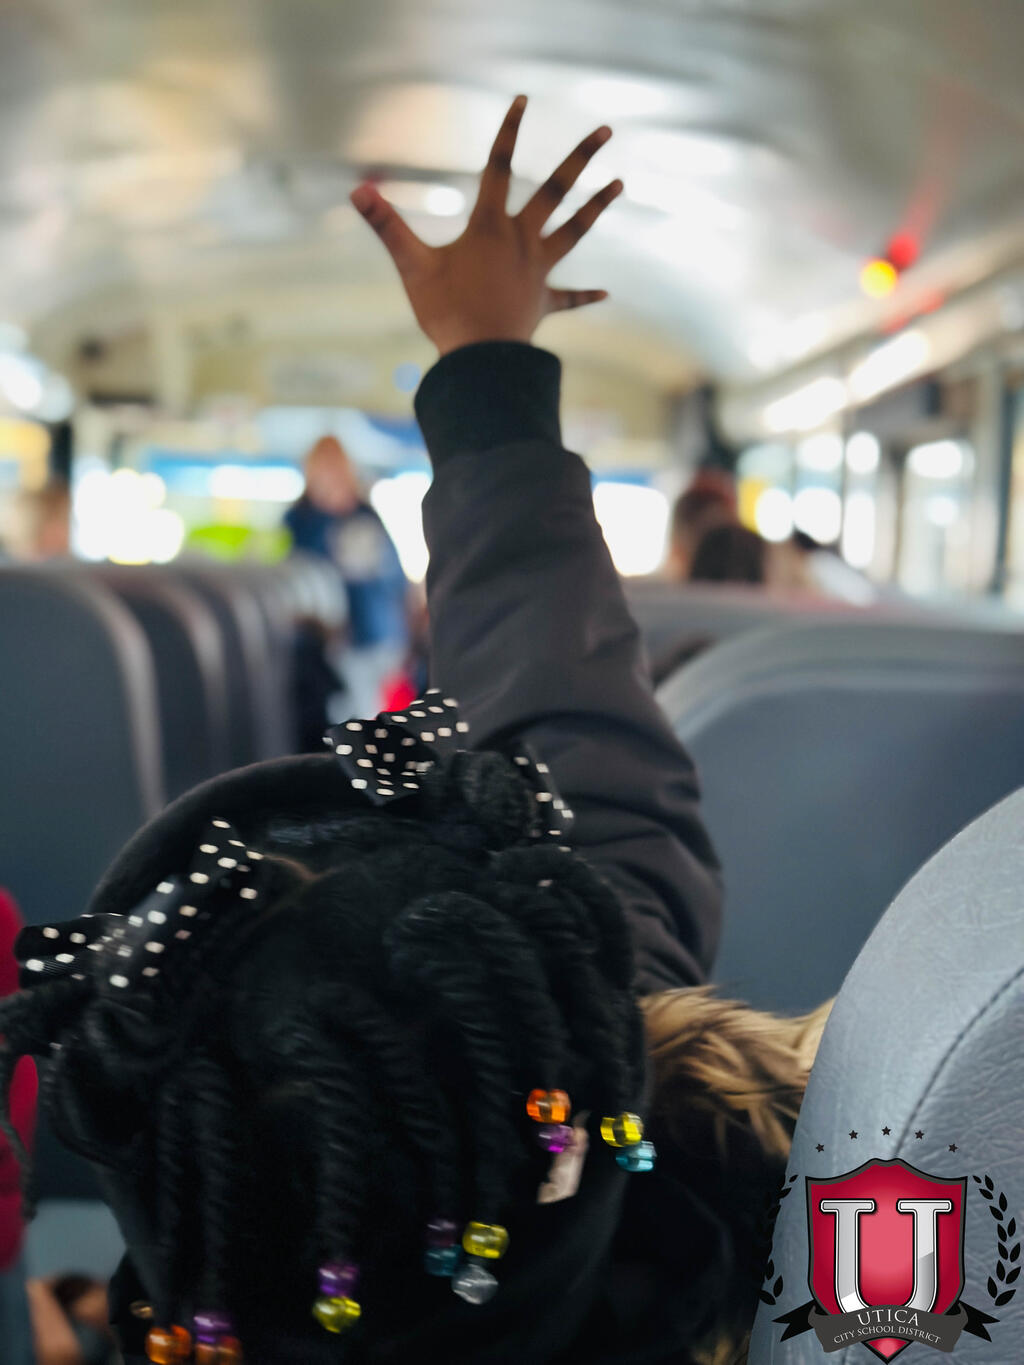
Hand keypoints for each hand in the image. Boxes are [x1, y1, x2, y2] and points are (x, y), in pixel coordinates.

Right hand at [350, 95, 621, 354]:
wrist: (480, 360)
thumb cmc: (446, 313)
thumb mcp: (412, 267)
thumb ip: (387, 227)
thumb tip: (357, 191)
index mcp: (490, 227)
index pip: (498, 168)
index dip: (508, 132)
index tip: (522, 100)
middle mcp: (521, 241)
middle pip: (554, 192)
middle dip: (580, 159)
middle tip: (605, 131)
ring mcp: (537, 270)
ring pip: (573, 231)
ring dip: (597, 206)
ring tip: (620, 183)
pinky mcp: (542, 302)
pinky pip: (568, 298)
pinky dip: (585, 296)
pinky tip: (605, 294)